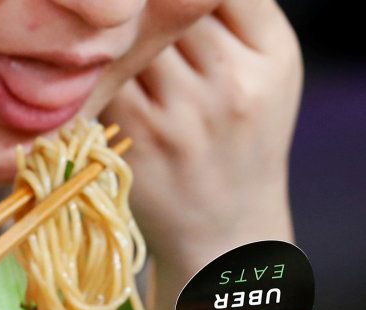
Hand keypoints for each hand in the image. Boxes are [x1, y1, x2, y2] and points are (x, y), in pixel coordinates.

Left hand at [101, 0, 302, 309]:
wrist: (224, 226)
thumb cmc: (243, 141)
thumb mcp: (268, 74)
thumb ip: (236, 17)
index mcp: (271, 56)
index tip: (169, 8)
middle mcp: (229, 85)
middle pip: (168, 7)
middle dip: (150, 11)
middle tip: (141, 27)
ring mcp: (178, 116)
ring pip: (131, 38)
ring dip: (121, 37)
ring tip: (122, 49)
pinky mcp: (133, 138)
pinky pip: (104, 77)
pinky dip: (99, 68)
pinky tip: (104, 73)